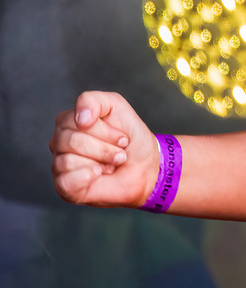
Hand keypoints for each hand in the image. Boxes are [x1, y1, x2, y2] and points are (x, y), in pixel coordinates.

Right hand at [49, 91, 159, 207]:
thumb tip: (80, 119)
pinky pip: (67, 181)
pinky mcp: (63, 186)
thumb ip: (95, 100)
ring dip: (101, 162)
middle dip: (104, 147)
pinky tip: (98, 174)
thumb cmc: (130, 137)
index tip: (122, 137)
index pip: (76, 120)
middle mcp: (59, 142)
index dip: (105, 130)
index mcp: (69, 121)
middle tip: (119, 152)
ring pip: (68, 161)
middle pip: (71, 140)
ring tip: (111, 164)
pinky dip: (89, 177)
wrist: (145, 168)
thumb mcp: (117, 107)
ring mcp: (59, 164)